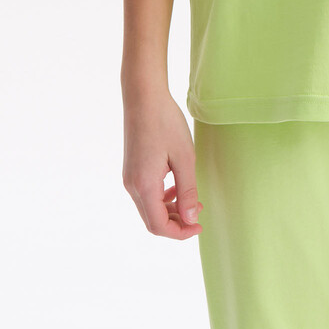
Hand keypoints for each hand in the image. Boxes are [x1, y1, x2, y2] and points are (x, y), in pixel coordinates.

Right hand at [121, 87, 204, 238]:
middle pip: (152, 220)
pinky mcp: (131, 168)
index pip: (158, 226)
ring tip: (191, 198)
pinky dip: (162, 197)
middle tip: (198, 210)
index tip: (199, 226)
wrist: (143, 96)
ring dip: (170, 209)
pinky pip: (146, 194)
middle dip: (176, 222)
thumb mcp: (184, 157)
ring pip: (149, 207)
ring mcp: (129, 177)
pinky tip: (176, 186)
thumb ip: (187, 191)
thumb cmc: (165, 122)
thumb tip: (190, 220)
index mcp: (144, 186)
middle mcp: (132, 186)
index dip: (180, 232)